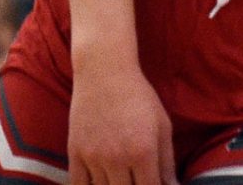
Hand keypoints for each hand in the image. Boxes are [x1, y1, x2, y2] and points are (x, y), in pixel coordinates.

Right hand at [69, 58, 175, 184]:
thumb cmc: (137, 95)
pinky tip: (98, 181)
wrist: (104, 69)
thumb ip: (167, 162)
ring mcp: (94, 156)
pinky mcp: (75, 152)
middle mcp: (118, 158)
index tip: (150, 183)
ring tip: (119, 176)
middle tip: (134, 178)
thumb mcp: (162, 124)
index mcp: (143, 152)